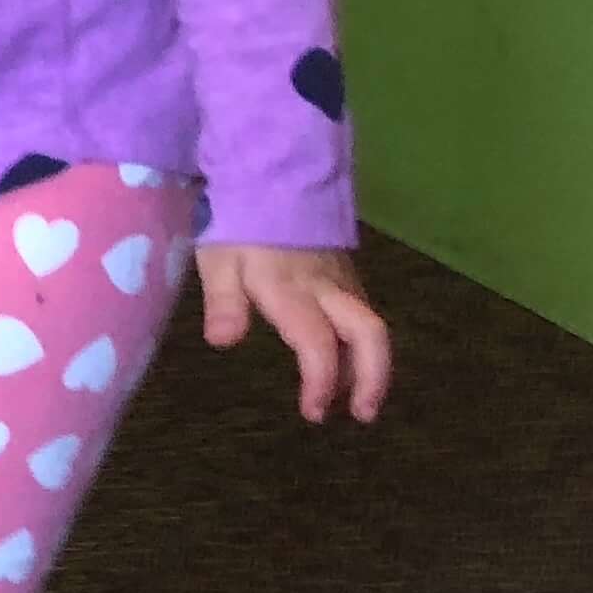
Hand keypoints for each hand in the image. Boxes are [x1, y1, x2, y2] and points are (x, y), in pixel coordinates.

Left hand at [197, 242, 392, 423]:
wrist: (274, 177)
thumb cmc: (240, 223)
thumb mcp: (218, 259)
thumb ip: (224, 301)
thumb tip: (223, 341)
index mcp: (293, 290)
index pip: (317, 342)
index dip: (321, 380)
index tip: (314, 411)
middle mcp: (328, 288)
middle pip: (369, 334)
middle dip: (374, 378)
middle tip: (364, 415)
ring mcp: (342, 280)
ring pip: (370, 326)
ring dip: (369, 365)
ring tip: (356, 401)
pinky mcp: (346, 274)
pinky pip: (362, 313)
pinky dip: (360, 344)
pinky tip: (346, 361)